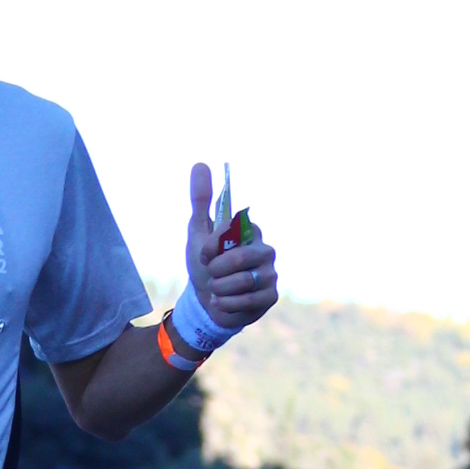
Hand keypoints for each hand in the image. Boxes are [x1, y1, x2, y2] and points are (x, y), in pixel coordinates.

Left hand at [184, 160, 276, 334]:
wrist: (206, 302)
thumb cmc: (205, 264)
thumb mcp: (198, 231)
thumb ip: (200, 200)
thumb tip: (200, 164)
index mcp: (251, 230)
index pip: (232, 232)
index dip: (211, 246)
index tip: (203, 254)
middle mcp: (266, 249)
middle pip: (240, 258)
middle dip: (215, 270)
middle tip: (210, 274)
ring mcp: (271, 273)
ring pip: (242, 282)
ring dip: (219, 288)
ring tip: (216, 288)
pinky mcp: (271, 296)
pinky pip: (247, 301)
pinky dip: (226, 303)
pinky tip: (221, 302)